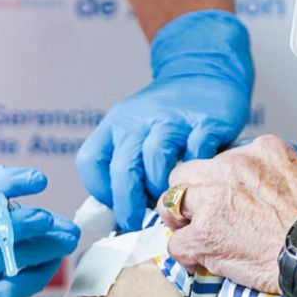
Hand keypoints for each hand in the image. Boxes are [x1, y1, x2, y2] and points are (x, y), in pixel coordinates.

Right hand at [0, 166, 79, 296]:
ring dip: (45, 248)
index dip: (9, 181)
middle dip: (26, 223)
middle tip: (53, 220)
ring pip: (12, 258)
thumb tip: (51, 211)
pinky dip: (39, 274)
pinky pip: (15, 287)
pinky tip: (52, 262)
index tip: (39, 179)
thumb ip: (1, 197)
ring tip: (66, 239)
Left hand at [77, 10, 253, 230]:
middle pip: (123, 169)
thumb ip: (125, 163)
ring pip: (156, 161)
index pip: (91, 163)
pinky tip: (197, 180)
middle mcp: (139, 120)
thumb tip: (121, 215)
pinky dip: (196, 172)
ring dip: (162, 190)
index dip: (102, 193)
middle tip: (138, 225)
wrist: (203, 71)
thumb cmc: (166, 116)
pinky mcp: (205, 122)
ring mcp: (173, 120)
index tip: (118, 207)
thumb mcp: (134, 129)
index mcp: (116, 124)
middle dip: (128, 206)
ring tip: (170, 202)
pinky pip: (197, 153)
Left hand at [156, 135, 296, 292]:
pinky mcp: (205, 233)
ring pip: (171, 202)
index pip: (223, 160)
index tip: (227, 198)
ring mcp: (214, 199)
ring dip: (179, 221)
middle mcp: (231, 167)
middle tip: (197, 215)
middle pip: (187, 173)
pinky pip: (177, 242)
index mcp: (259, 151)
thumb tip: (270, 181)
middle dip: (190, 194)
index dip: (221, 183)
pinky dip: (185, 254)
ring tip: (190, 235)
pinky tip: (199, 262)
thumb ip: (279, 171)